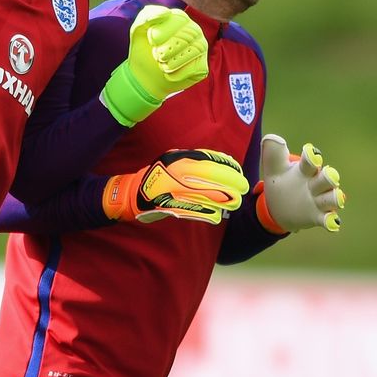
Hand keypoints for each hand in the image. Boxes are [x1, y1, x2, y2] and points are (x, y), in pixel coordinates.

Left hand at [101, 6, 208, 126]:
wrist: (142, 78)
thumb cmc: (139, 53)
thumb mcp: (138, 31)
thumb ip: (147, 16)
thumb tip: (162, 12)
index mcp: (180, 21)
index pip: (180, 20)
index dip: (166, 30)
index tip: (152, 40)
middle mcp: (193, 35)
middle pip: (189, 35)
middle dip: (170, 46)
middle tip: (156, 55)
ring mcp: (199, 53)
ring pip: (194, 51)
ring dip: (175, 59)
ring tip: (161, 64)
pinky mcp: (200, 70)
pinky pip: (197, 69)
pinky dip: (181, 73)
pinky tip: (169, 74)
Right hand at [102, 149, 248, 224]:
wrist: (133, 193)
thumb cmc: (157, 176)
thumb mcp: (173, 160)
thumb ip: (193, 159)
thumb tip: (220, 161)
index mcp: (179, 160)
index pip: (210, 161)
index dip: (228, 167)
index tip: (239, 172)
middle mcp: (178, 173)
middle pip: (212, 178)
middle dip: (231, 184)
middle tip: (242, 189)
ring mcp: (174, 190)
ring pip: (206, 195)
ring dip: (224, 201)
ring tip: (234, 203)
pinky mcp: (171, 206)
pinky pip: (194, 211)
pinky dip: (208, 214)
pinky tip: (218, 216)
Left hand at [255, 134, 345, 232]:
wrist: (279, 208)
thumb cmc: (280, 182)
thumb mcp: (274, 169)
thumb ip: (273, 154)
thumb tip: (271, 138)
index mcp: (304, 170)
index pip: (310, 162)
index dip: (312, 157)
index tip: (311, 153)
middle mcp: (315, 184)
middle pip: (327, 178)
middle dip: (329, 177)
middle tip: (329, 175)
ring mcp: (318, 200)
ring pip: (332, 198)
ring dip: (335, 198)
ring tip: (337, 198)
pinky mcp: (317, 216)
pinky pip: (327, 219)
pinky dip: (331, 221)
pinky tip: (333, 223)